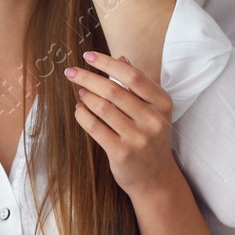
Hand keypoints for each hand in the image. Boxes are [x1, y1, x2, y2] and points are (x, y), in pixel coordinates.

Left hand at [64, 51, 178, 199]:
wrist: (156, 178)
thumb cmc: (151, 137)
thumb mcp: (153, 109)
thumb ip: (139, 84)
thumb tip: (122, 57)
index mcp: (163, 103)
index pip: (132, 76)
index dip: (107, 63)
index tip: (88, 56)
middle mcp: (153, 120)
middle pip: (114, 90)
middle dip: (88, 78)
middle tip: (71, 72)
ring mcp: (138, 138)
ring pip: (103, 108)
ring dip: (86, 97)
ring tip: (80, 92)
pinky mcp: (122, 153)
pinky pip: (95, 128)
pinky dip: (83, 116)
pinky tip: (79, 110)